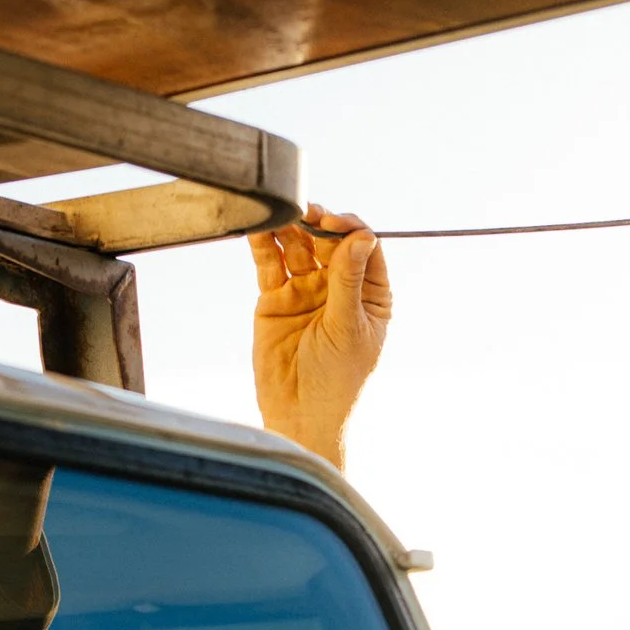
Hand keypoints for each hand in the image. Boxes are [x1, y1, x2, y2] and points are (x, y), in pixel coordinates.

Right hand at [249, 204, 390, 466]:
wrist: (301, 416)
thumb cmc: (337, 381)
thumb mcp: (348, 328)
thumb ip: (349, 281)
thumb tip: (362, 236)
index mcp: (370, 294)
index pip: (364, 248)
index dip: (350, 229)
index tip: (335, 222)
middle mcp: (338, 287)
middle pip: (329, 241)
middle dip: (319, 223)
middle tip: (307, 213)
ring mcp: (306, 290)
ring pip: (298, 247)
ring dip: (291, 228)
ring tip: (283, 213)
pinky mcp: (276, 298)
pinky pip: (270, 264)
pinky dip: (264, 244)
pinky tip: (260, 227)